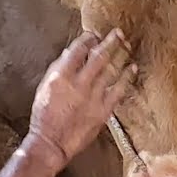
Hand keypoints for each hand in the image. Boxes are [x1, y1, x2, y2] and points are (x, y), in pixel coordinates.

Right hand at [27, 29, 136, 168]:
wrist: (51, 143)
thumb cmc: (44, 115)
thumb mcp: (44, 88)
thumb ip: (57, 69)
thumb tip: (69, 53)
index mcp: (60, 76)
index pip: (77, 50)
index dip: (88, 39)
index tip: (94, 34)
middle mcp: (78, 84)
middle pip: (98, 56)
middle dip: (110, 42)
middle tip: (118, 32)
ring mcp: (93, 97)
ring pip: (111, 70)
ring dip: (120, 55)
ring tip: (126, 45)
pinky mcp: (103, 110)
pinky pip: (119, 90)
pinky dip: (127, 77)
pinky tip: (132, 68)